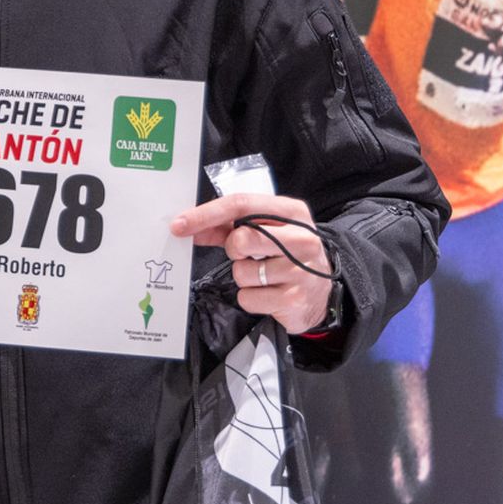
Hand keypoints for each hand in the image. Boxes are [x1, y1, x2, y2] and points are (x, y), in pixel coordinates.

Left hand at [172, 193, 332, 333]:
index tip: (179, 224)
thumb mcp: (264, 231)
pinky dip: (250, 297)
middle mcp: (302, 238)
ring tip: (264, 275)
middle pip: (241, 239)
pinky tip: (269, 292)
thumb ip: (225, 226)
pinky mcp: (294, 299)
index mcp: (292, 211)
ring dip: (243, 276)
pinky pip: (248, 297)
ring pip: (242, 272)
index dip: (206, 214)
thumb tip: (187, 228)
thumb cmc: (286, 254)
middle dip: (233, 249)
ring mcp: (301, 270)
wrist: (323, 292)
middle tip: (246, 254)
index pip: (241, 204)